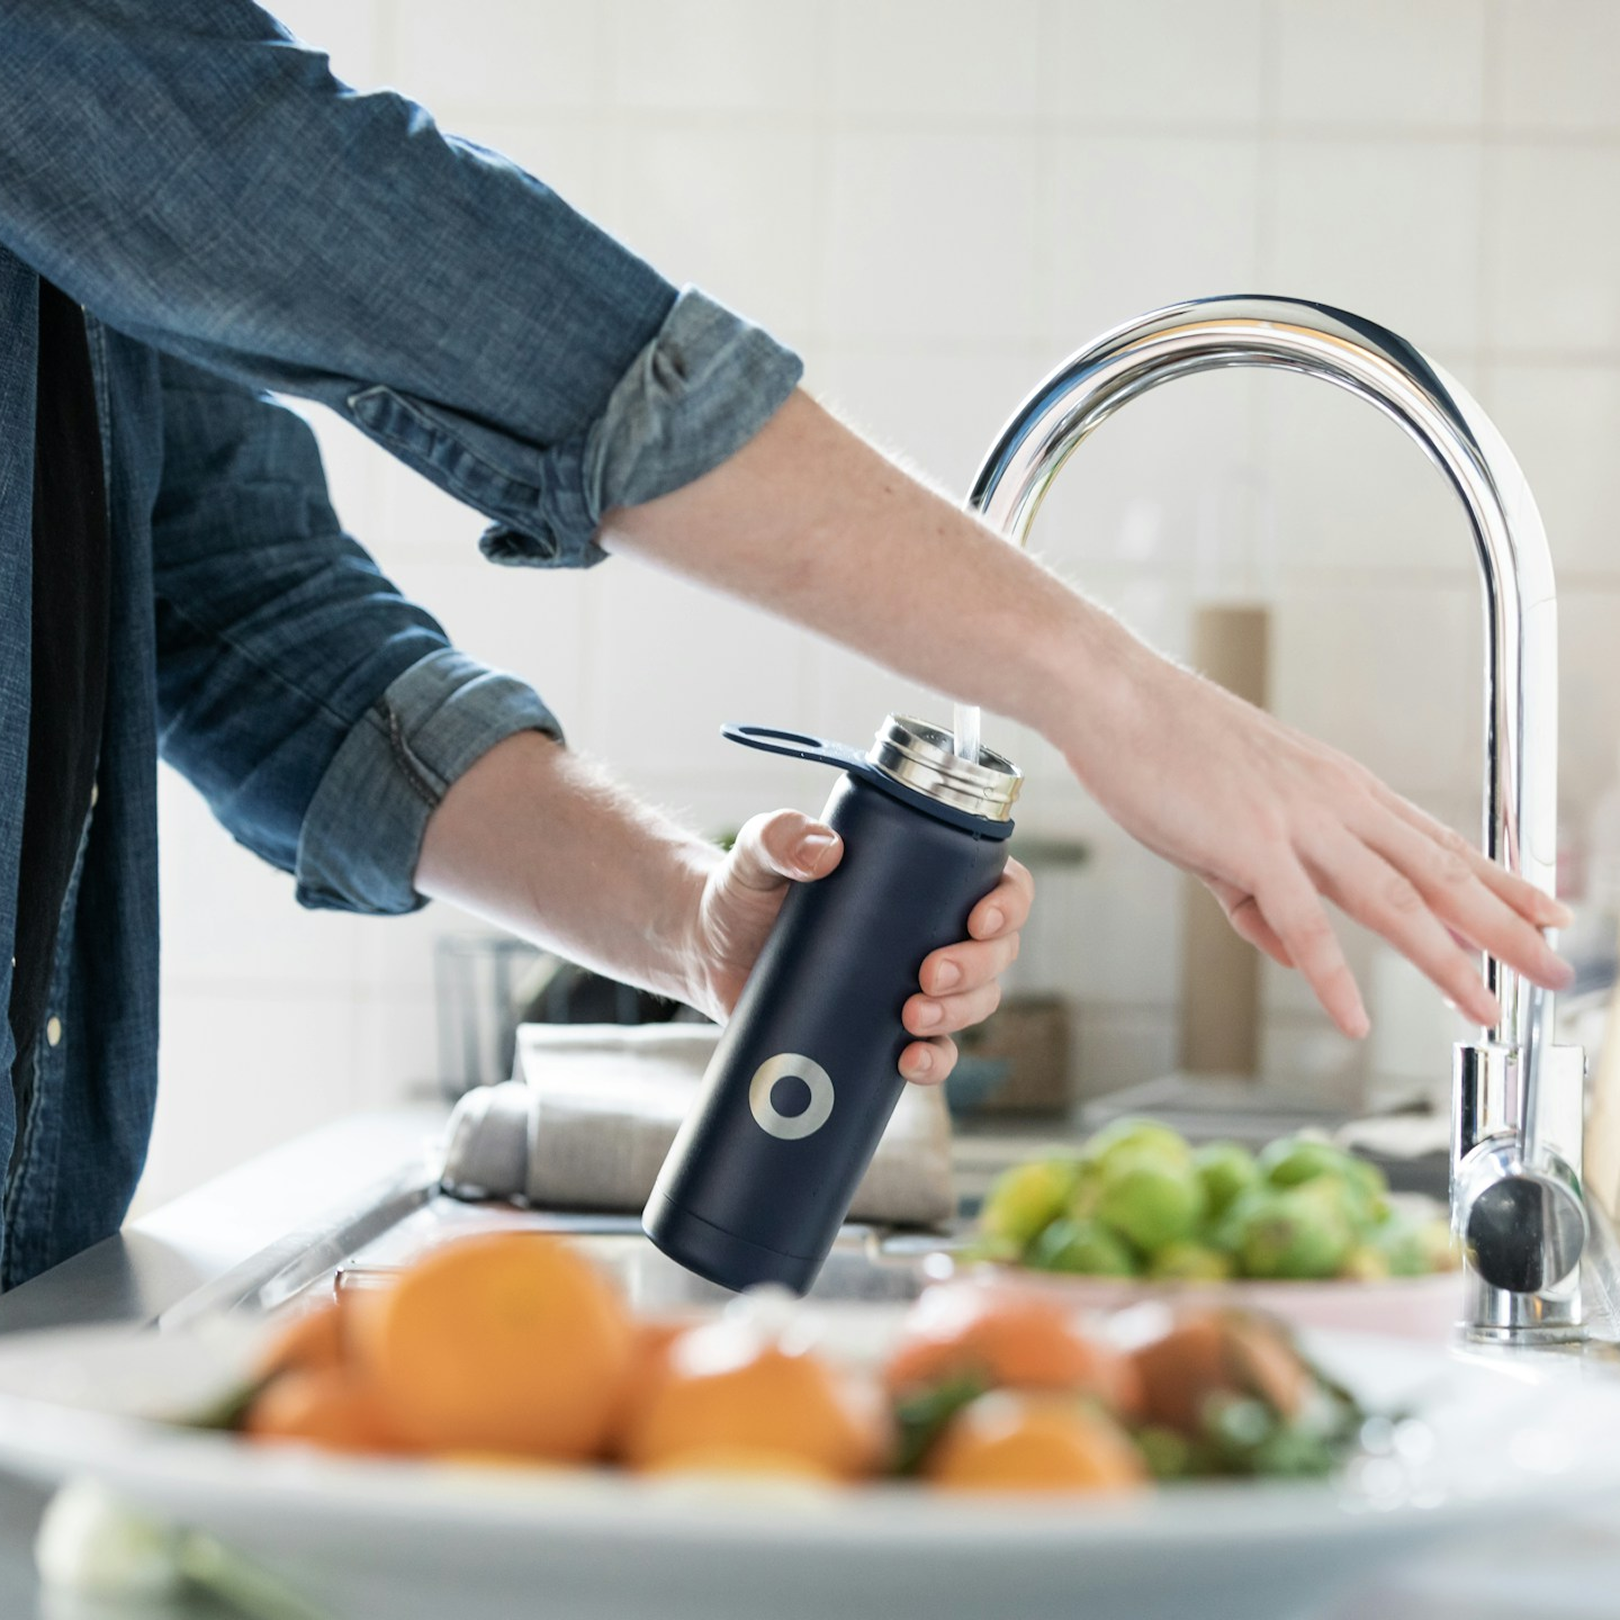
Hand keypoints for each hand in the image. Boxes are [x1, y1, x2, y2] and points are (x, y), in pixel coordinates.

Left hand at [684, 808, 1032, 1084]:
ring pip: (976, 1003)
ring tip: (911, 1017)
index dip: (1009, 904)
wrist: (709, 950)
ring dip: (960, 1014)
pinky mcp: (886, 1031)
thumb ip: (779, 836)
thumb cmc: (745, 890)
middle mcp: (933, 930)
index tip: (978, 919)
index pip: (1000, 884)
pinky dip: (934, 1063)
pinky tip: (908, 1062)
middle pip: (998, 953)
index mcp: (926, 877)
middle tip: (928, 974)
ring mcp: (914, 984)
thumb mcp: (757, 853)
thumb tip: (823, 850)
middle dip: (978, 968)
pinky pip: (935, 1053)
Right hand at [1063, 640, 1572, 1037]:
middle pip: (1439, 873)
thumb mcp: (1227, 824)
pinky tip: (1354, 1019)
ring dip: (1447, 959)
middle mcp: (1336, 802)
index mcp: (1338, 788)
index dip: (1498, 880)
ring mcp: (1298, 822)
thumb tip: (1287, 949)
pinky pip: (1302, 923)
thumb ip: (1260, 893)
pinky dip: (1331, 976)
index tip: (1545, 908)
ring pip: (1393, 901)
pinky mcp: (1250, 844)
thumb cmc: (1165, 748)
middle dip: (1506, 926)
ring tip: (1484, 1007)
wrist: (1117, 697)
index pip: (1436, 841)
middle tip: (1556, 967)